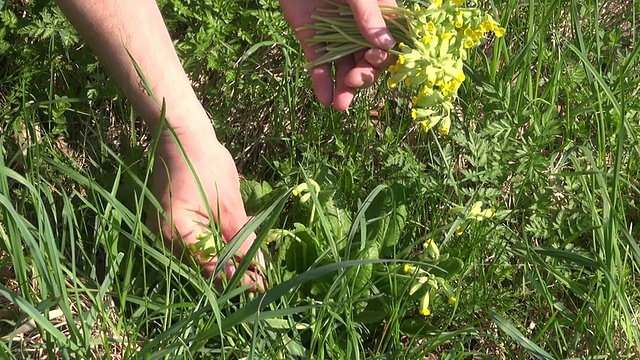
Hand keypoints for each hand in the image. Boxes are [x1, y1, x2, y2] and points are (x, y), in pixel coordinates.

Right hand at [148, 124, 264, 290]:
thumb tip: (258, 268)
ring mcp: (168, 232)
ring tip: (256, 259)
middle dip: (235, 268)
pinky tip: (241, 237)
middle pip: (206, 265)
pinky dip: (220, 241)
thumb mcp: (229, 206)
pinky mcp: (175, 224)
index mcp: (177, 234)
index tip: (261, 284)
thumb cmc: (206, 165)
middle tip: (262, 276)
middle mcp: (167, 239)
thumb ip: (241, 239)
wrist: (184, 137)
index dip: (238, 277)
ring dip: (230, 255)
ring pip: (205, 254)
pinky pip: (200, 240)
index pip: (211, 267)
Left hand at [280, 0, 397, 110]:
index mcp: (377, 13)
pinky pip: (319, 64)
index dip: (385, 58)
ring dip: (344, 88)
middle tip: (353, 82)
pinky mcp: (311, 39)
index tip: (374, 58)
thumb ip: (368, 14)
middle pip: (368, 61)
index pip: (390, 44)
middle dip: (363, 75)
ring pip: (344, 67)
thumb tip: (387, 46)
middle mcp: (358, 28)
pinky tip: (324, 99)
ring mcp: (334, 35)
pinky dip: (321, 82)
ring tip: (340, 106)